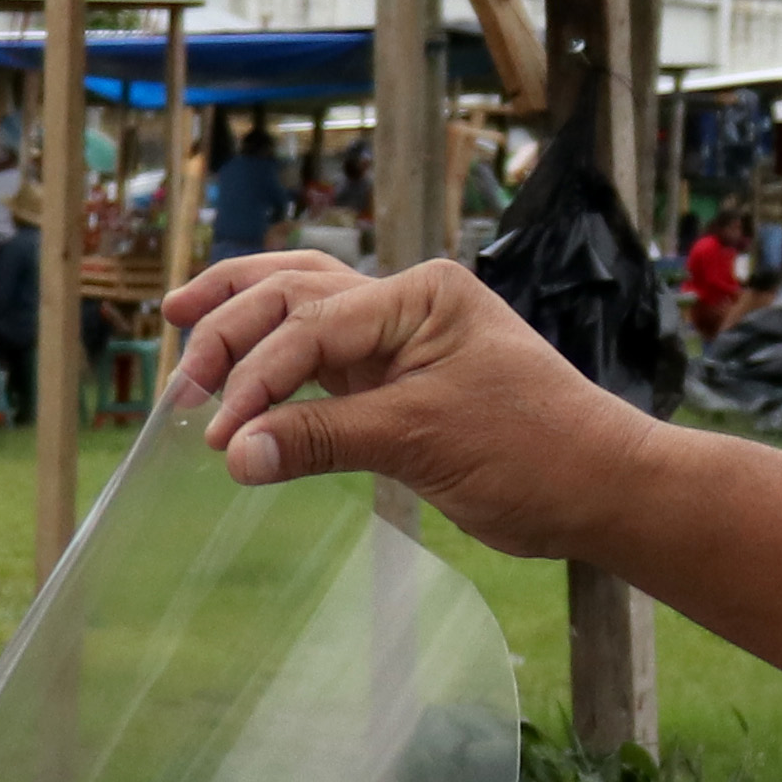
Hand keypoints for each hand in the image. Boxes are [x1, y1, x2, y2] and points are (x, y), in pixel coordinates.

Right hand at [160, 248, 647, 556]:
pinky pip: (322, 358)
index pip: (310, 325)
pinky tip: (238, 370)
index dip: (256, 378)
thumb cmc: (533, 453)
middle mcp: (406, 302)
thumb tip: (232, 455)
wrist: (600, 487)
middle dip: (230, 330)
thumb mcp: (421, 442)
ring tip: (181, 326)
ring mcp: (402, 336)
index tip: (218, 435)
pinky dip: (275, 364)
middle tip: (182, 384)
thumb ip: (323, 440)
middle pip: (293, 294)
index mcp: (418, 294)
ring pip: (302, 310)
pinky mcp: (399, 376)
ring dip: (242, 322)